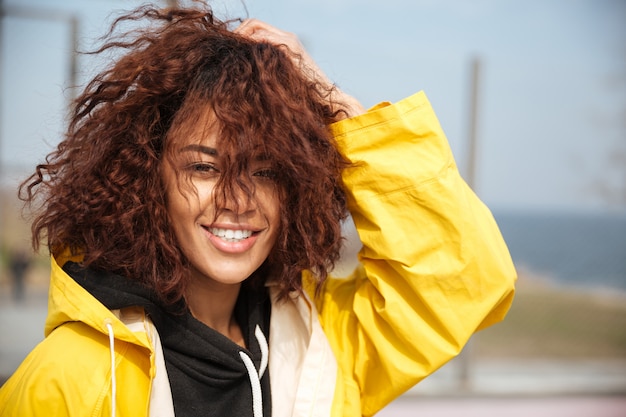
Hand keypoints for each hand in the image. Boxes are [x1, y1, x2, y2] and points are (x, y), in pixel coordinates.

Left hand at [235, 19, 364, 117]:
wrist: (325, 99)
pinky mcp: (291, 48)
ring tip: (232, 56)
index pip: (254, 27)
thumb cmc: (301, 95)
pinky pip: (264, 39)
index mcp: (284, 41)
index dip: (239, 35)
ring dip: (241, 39)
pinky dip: (251, 46)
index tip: (228, 50)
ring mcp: (289, 41)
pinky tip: (243, 61)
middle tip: (226, 50)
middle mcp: (287, 36)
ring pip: (256, 29)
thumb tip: (242, 69)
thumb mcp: (280, 78)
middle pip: (253, 23)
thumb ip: (266, 68)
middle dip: (237, 34)